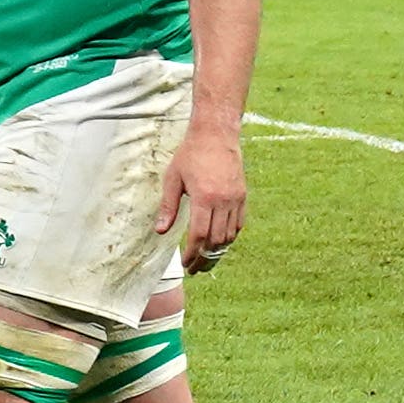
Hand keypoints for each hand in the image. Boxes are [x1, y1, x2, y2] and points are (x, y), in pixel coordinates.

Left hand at [157, 120, 246, 271]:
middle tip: (195, 268)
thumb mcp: (173, 179)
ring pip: (230, 235)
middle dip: (205, 258)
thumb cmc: (190, 154)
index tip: (186, 264)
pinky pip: (239, 224)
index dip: (192, 253)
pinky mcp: (243, 195)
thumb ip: (168, 207)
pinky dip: (230, 236)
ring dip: (218, 249)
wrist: (216, 134)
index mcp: (204, 197)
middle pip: (216, 240)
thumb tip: (161, 231)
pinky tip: (219, 240)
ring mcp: (236, 198)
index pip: (199, 235)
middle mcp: (223, 201)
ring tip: (206, 257)